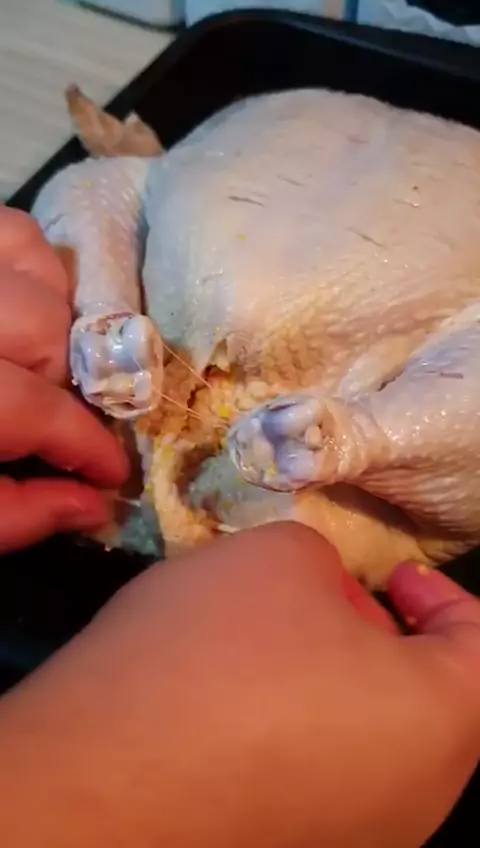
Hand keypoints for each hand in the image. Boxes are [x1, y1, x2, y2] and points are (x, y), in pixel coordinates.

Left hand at [0, 207, 127, 551]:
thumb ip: (21, 515)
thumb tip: (97, 504)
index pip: (40, 409)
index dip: (88, 445)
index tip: (112, 472)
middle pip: (45, 326)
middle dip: (69, 378)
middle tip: (67, 415)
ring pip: (32, 256)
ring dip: (55, 309)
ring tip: (44, 355)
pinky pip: (9, 227)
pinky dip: (30, 260)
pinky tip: (25, 301)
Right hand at [1, 523, 478, 847]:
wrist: (95, 789)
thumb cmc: (212, 657)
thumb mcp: (278, 558)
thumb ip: (325, 563)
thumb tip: (323, 597)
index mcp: (435, 729)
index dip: (447, 599)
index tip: (394, 575)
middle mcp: (410, 804)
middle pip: (422, 703)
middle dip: (377, 636)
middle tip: (321, 599)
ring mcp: (348, 842)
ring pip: (363, 741)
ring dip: (327, 679)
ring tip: (260, 643)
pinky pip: (313, 778)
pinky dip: (289, 726)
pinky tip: (227, 699)